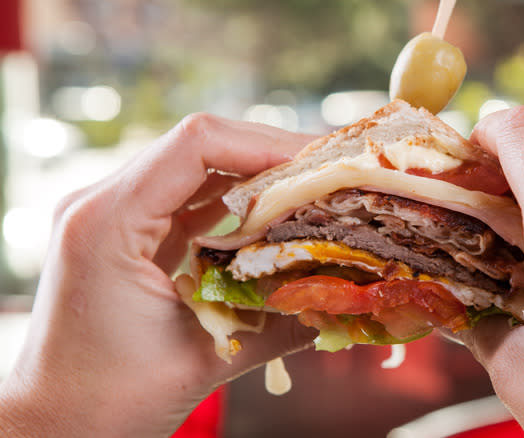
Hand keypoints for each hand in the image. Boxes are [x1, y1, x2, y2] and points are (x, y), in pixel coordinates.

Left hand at [0, 114, 317, 436]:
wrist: (54, 426)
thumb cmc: (107, 402)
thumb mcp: (202, 361)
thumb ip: (278, 325)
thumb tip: (341, 300)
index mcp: (107, 222)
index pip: (196, 146)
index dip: (266, 144)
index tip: (321, 163)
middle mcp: (102, 204)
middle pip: (201, 149)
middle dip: (271, 158)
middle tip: (330, 176)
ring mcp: (113, 217)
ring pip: (199, 172)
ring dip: (258, 180)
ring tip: (312, 194)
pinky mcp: (128, 235)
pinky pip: (190, 202)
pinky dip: (238, 207)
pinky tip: (275, 221)